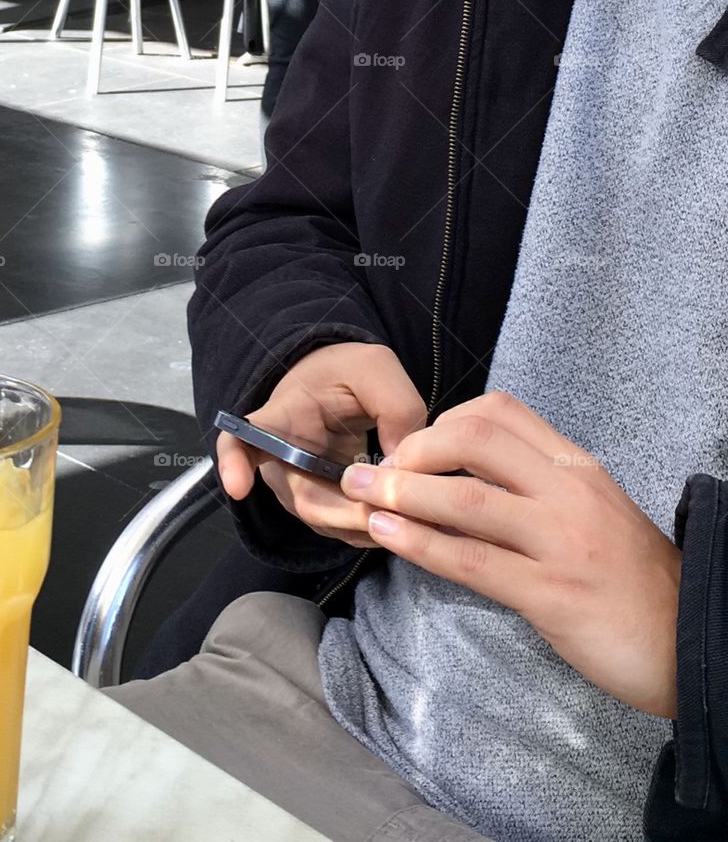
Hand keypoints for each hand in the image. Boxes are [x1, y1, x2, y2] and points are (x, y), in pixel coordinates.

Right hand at [217, 342, 426, 546]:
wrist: (342, 388)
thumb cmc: (347, 373)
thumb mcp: (374, 368)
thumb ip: (394, 406)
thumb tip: (401, 465)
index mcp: (281, 420)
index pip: (241, 442)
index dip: (234, 465)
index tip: (238, 487)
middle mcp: (282, 464)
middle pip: (305, 501)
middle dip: (350, 510)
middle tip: (388, 501)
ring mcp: (303, 490)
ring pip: (332, 524)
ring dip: (371, 522)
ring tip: (409, 506)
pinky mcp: (328, 508)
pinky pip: (350, 529)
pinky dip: (381, 526)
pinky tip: (410, 513)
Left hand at [340, 390, 681, 716]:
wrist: (691, 639)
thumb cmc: (629, 578)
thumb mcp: (587, 512)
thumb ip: (532, 488)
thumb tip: (456, 479)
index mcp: (575, 465)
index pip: (499, 411)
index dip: (443, 421)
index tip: (413, 448)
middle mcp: (568, 492)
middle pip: (473, 439)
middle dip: (412, 450)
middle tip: (378, 473)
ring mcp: (561, 541)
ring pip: (465, 499)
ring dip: (399, 493)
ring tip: (358, 495)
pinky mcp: (553, 594)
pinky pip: (472, 562)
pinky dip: (420, 544)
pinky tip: (386, 535)